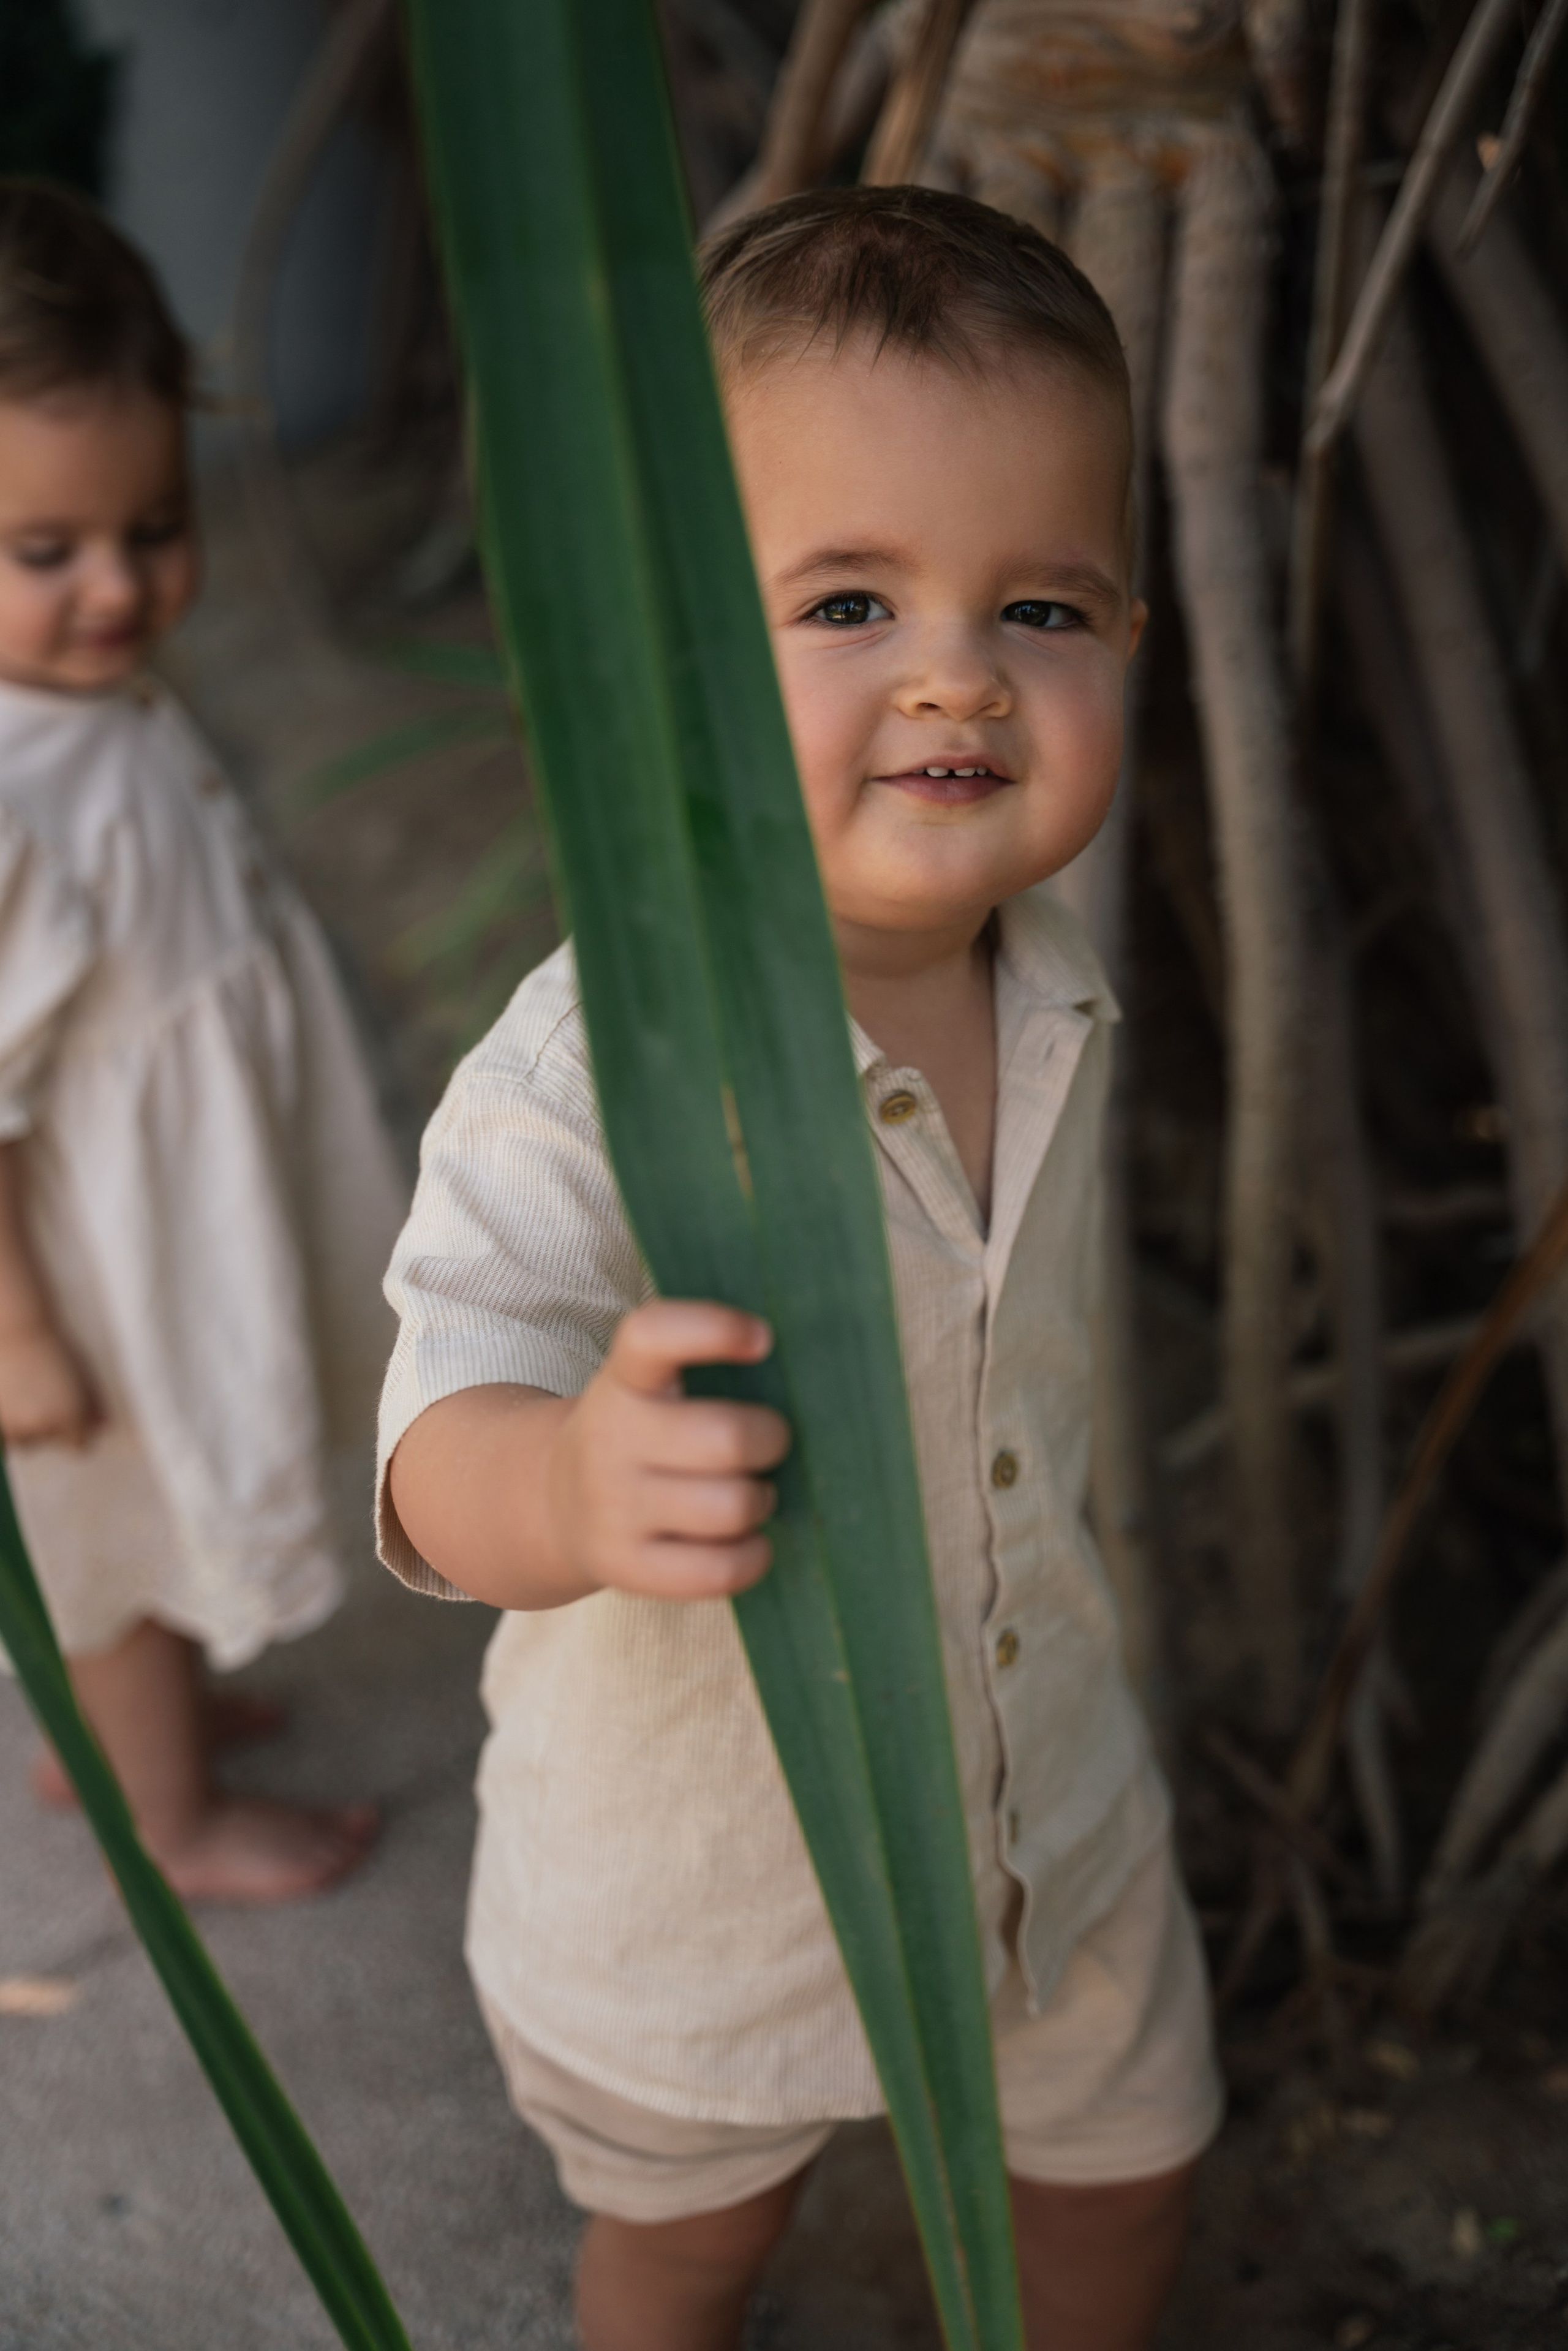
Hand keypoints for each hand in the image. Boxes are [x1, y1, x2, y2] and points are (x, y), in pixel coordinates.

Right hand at [0, 1322, 100, 1447]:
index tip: (68, 1410)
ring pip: (24, 1440)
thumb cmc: (52, 1347)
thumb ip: (94, 1402)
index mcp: (71, 1418)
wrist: (15, 1328)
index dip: (76, 1429)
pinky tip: (10, 1395)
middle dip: (47, 1424)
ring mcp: (13, 1427)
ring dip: (23, 1425)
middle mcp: (42, 1427)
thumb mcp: (84, 1372)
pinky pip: (5, 1434)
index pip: (79, 1445)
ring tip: (24, 1392)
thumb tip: (103, 1425)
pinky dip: (7, 1421)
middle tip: (41, 1390)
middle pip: (48, 1441)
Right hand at [545, 1300, 790, 1601]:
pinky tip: (751, 1540)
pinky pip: (720, 1570)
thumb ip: (707, 1368)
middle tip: (768, 1444)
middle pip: (728, 1439)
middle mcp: (609, 1438)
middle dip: (770, 1441)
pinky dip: (755, 1556)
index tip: (763, 1338)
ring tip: (752, 1493)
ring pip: (732, 1508)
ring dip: (761, 1500)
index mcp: (623, 1379)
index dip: (713, 1328)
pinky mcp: (625, 1566)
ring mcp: (612, 1508)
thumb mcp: (649, 1385)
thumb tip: (816, 1378)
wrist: (557, 1505)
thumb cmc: (640, 1434)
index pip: (652, 1336)